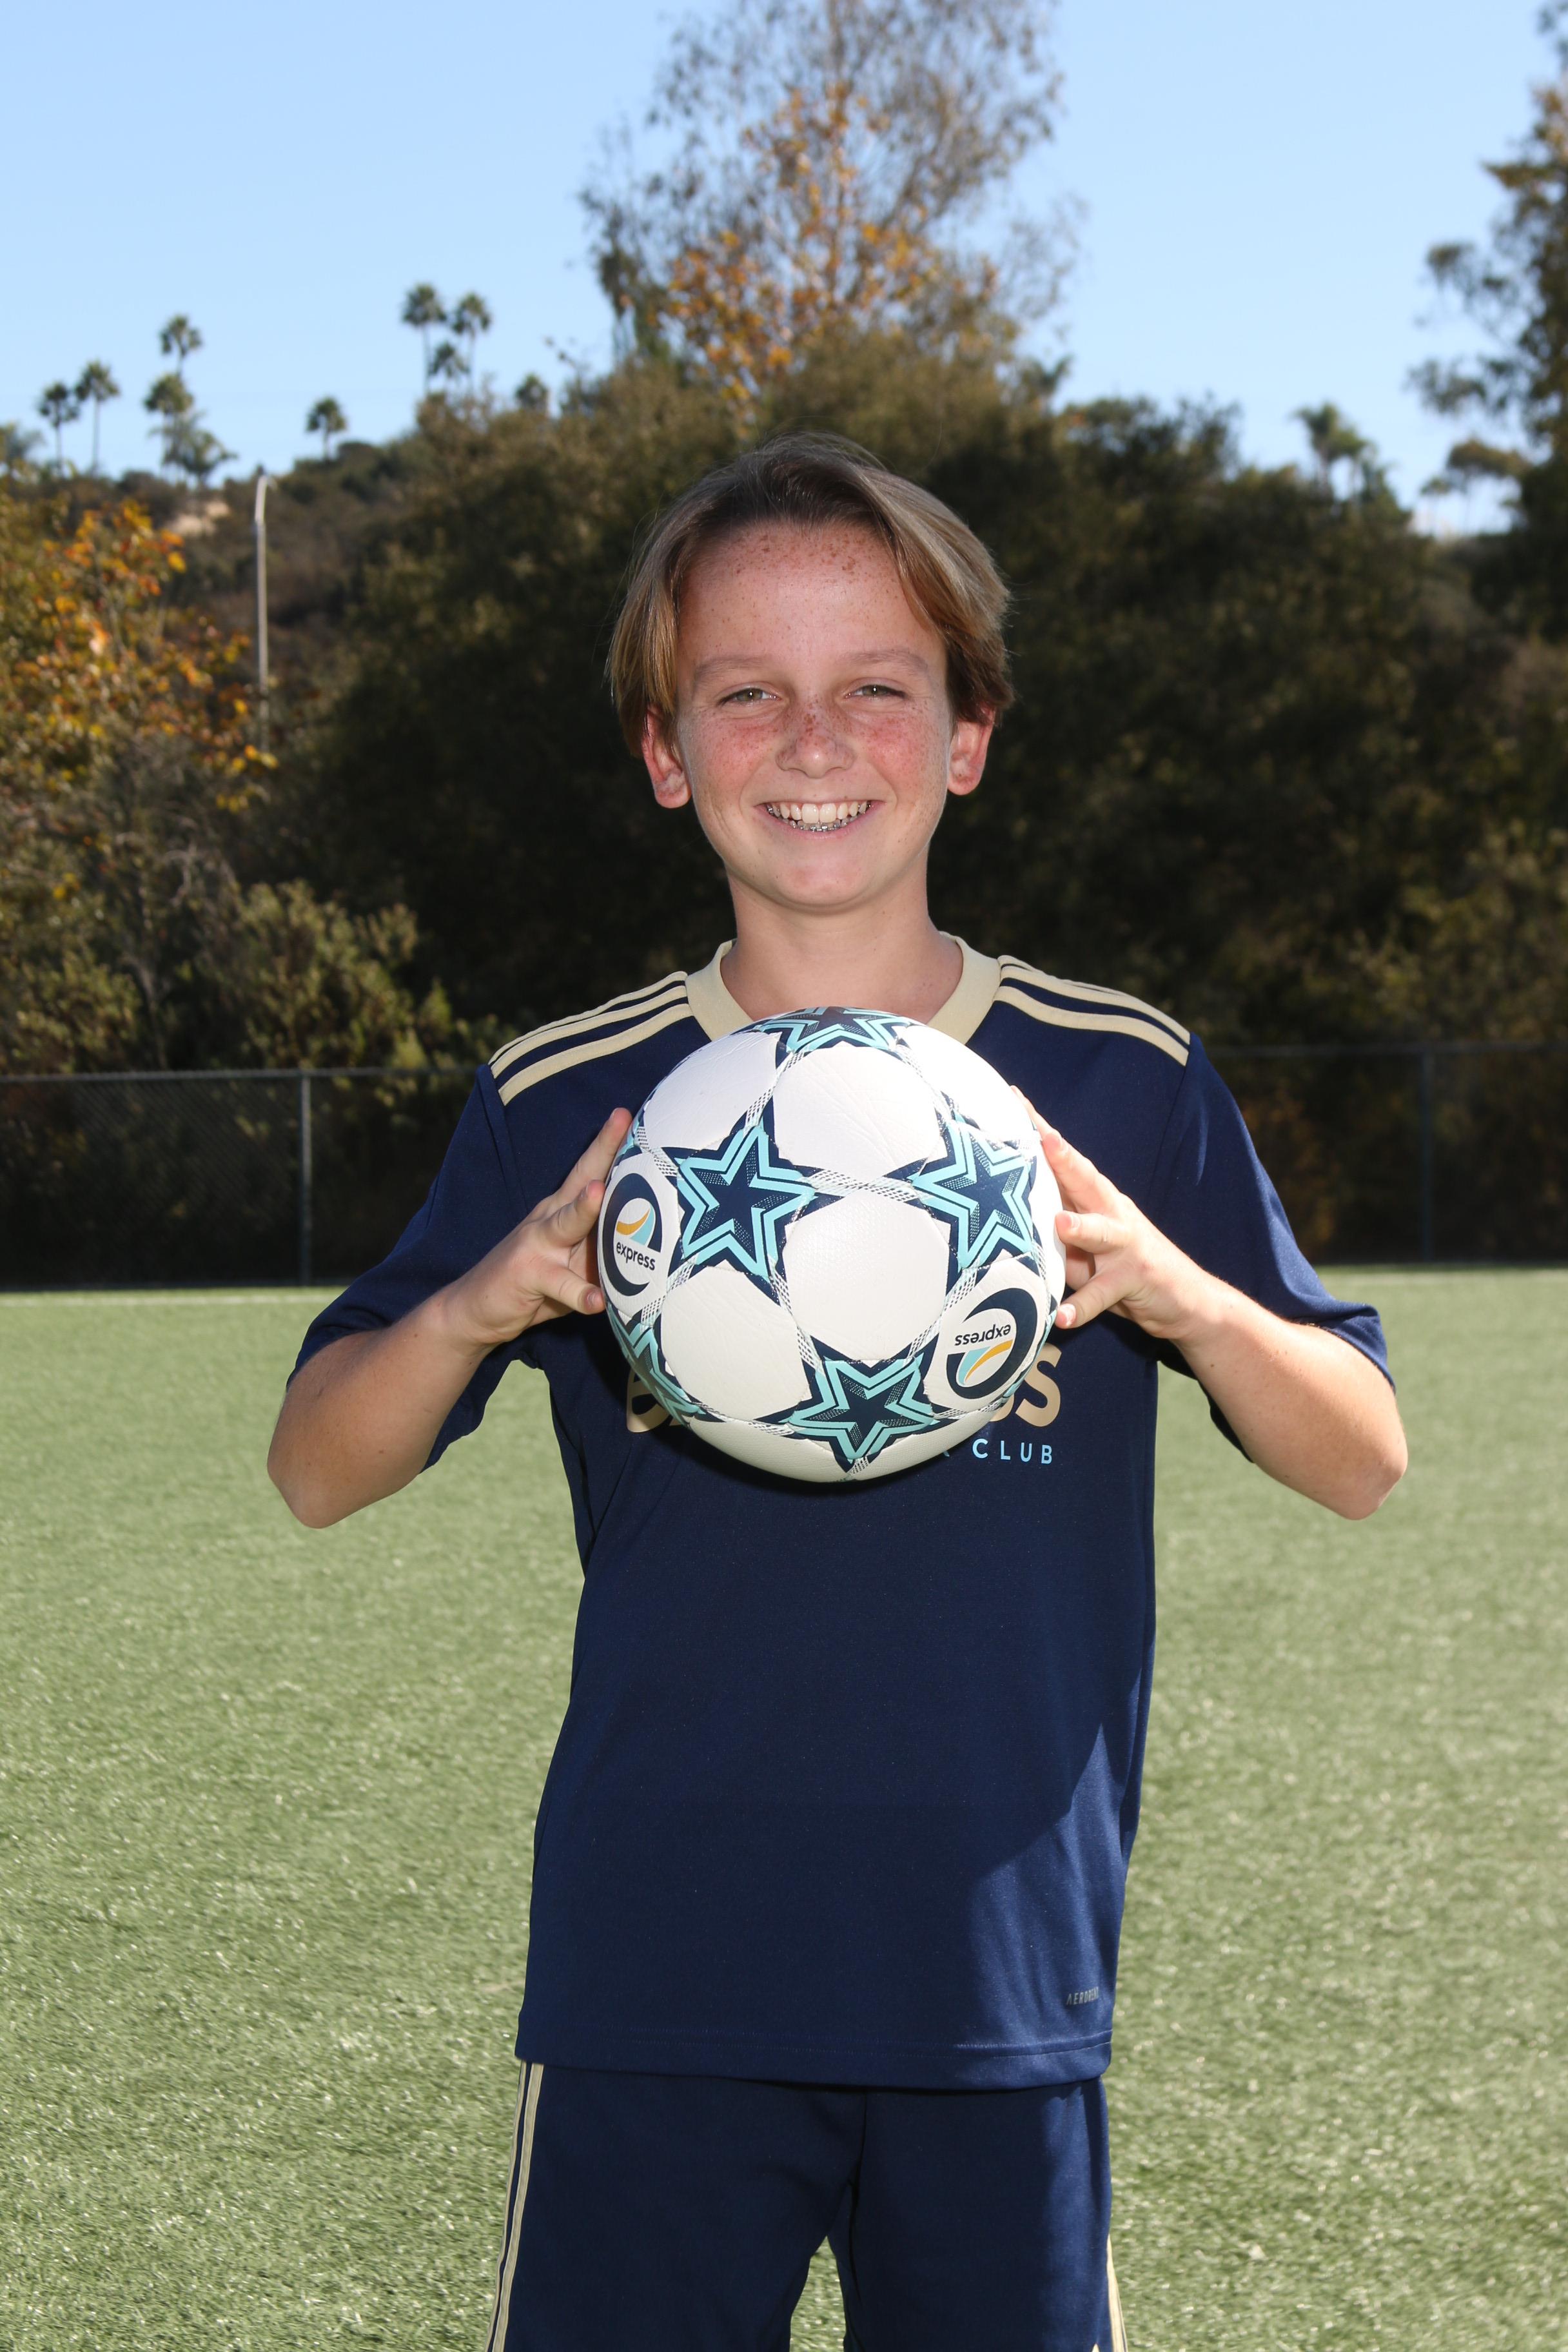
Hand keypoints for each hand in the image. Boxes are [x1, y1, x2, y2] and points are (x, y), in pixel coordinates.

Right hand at [439, 1106, 632, 1353]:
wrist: (475, 1309)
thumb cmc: (536, 1282)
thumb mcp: (574, 1261)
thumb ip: (604, 1249)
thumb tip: (655, 1244)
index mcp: (563, 1209)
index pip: (590, 1170)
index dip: (610, 1142)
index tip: (630, 1113)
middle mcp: (550, 1218)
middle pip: (581, 1179)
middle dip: (603, 1150)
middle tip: (622, 1121)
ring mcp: (537, 1245)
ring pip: (565, 1223)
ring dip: (583, 1208)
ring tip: (599, 1193)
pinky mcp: (528, 1275)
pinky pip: (560, 1285)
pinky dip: (580, 1293)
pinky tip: (597, 1301)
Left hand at [1021, 1100, 1216, 1342]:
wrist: (1186, 1299)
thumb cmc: (1122, 1266)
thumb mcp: (1085, 1243)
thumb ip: (1052, 1226)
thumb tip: (1004, 1210)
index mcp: (1095, 1199)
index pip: (1064, 1160)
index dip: (1040, 1129)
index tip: (1014, 1099)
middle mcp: (1112, 1213)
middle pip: (1085, 1180)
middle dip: (1063, 1158)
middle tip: (1043, 1137)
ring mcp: (1126, 1245)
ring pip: (1101, 1233)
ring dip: (1080, 1228)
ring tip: (1059, 1224)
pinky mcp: (1134, 1280)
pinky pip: (1103, 1296)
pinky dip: (1082, 1307)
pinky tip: (1062, 1317)